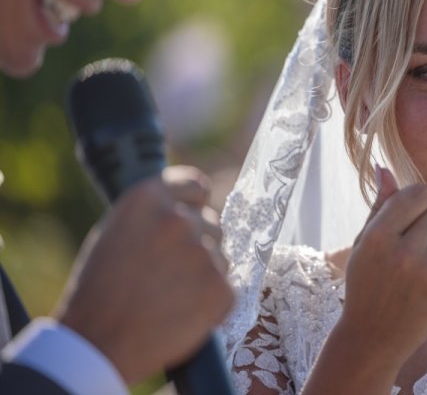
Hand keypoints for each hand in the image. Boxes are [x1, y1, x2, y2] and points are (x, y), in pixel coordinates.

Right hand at [54, 165, 233, 384]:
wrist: (96, 345)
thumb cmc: (98, 291)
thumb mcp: (116, 232)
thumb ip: (154, 215)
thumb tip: (191, 208)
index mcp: (148, 197)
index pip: (196, 185)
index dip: (194, 205)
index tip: (190, 218)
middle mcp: (179, 219)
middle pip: (211, 222)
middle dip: (197, 244)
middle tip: (167, 273)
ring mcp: (202, 252)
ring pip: (220, 256)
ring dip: (203, 274)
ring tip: (167, 296)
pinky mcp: (220, 287)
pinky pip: (226, 289)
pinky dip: (211, 303)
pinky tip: (180, 313)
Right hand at [340, 167, 426, 367]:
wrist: (373, 337)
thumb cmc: (367, 283)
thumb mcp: (365, 244)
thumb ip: (380, 206)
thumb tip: (385, 169)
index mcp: (378, 236)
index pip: (418, 194)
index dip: (418, 202)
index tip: (411, 218)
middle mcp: (403, 251)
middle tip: (416, 245)